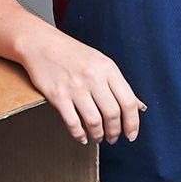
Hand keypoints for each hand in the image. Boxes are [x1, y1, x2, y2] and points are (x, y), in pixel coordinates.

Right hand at [17, 22, 144, 144]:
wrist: (41, 44)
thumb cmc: (73, 54)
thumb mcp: (102, 63)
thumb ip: (119, 85)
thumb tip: (139, 107)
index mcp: (108, 69)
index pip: (128, 101)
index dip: (132, 123)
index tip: (131, 134)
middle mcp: (93, 77)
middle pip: (112, 114)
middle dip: (115, 132)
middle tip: (114, 138)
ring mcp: (75, 87)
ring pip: (94, 121)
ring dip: (99, 135)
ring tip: (99, 138)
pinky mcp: (57, 95)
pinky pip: (72, 122)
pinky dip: (79, 134)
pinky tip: (82, 137)